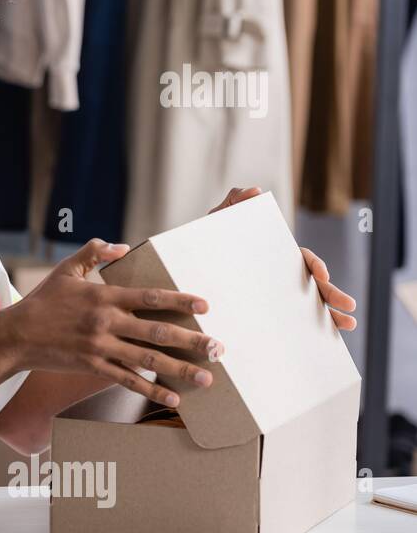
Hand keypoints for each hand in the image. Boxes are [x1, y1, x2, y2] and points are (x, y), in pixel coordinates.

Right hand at [0, 238, 221, 407]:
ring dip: (180, 370)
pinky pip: (128, 380)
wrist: (15, 336)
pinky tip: (172, 398)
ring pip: (148, 360)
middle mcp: (106, 322)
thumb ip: (94, 253)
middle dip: (192, 340)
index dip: (179, 300)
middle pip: (157, 331)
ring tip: (207, 378)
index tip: (204, 306)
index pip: (149, 296)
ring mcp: (101, 348)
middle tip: (219, 348)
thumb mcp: (66, 270)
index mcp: (104, 296)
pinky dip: (151, 390)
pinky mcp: (93, 367)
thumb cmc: (41, 302)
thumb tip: (121, 246)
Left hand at [210, 187, 357, 329]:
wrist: (182, 268)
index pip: (301, 260)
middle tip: (350, 308)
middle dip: (333, 294)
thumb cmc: (203, 243)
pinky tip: (321, 341)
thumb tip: (254, 191)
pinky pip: (286, 324)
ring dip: (331, 315)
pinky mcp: (261, 313)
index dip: (315, 266)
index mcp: (273, 255)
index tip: (323, 276)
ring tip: (348, 326)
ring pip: (307, 305)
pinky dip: (305, 332)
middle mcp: (277, 276)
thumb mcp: (216, 222)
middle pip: (313, 284)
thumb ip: (233, 203)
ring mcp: (272, 295)